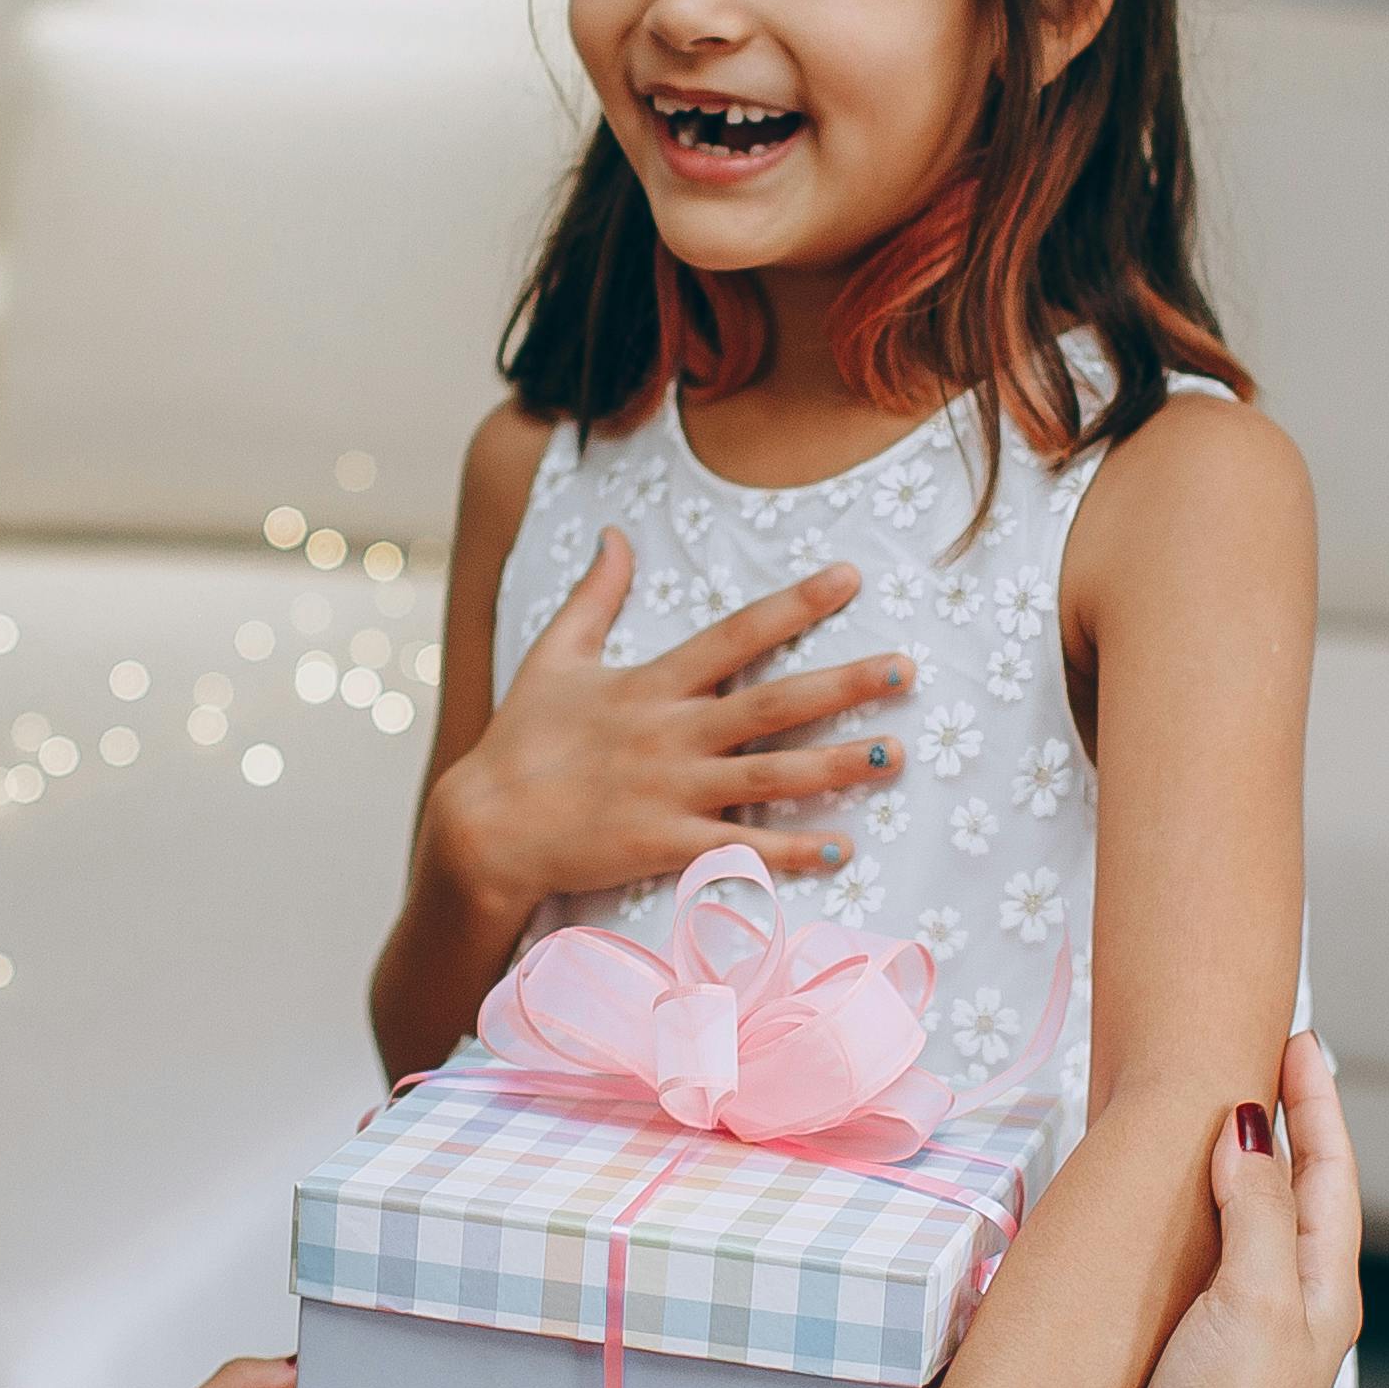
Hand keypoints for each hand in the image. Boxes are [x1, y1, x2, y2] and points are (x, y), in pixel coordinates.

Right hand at [420, 533, 909, 911]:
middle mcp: (670, 734)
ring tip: (896, 753)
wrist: (482, 826)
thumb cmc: (520, 741)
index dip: (795, 604)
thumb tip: (615, 535)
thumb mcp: (553, 656)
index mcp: (651, 684)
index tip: (850, 578)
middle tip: (906, 669)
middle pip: (772, 703)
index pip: (736, 633)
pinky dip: (790, 852)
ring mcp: (670, 792)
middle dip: (843, 684)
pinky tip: (842, 850)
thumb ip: (595, 596)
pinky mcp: (661, 846)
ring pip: (769, 776)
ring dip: (837, 765)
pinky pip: (739, 848)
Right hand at [1099, 1036, 1363, 1387]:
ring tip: (1213, 1117)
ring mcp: (1242, 1338)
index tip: (1297, 1039)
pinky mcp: (1191, 1362)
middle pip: (1298, 1195)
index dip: (1317, 1104)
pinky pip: (1203, 1268)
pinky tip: (1162, 1216)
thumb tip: (1253, 1126)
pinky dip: (1194, 1222)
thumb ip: (1260, 1212)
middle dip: (1284, 1126)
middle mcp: (1292, 1311)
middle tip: (1260, 1059)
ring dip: (1238, 1171)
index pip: (1330, 1173)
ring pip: (1250, 1231)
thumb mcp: (1253, 1303)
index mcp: (1323, 1293)